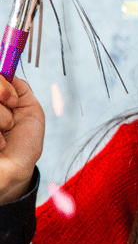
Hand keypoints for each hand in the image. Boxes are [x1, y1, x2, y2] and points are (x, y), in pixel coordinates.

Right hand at [0, 77, 42, 204]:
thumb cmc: (22, 143)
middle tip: (9, 118)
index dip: (1, 85)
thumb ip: (18, 88)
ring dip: (1, 121)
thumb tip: (8, 71)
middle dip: (1, 97)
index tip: (11, 98)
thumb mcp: (29, 110)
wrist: (15, 172)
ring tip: (3, 136)